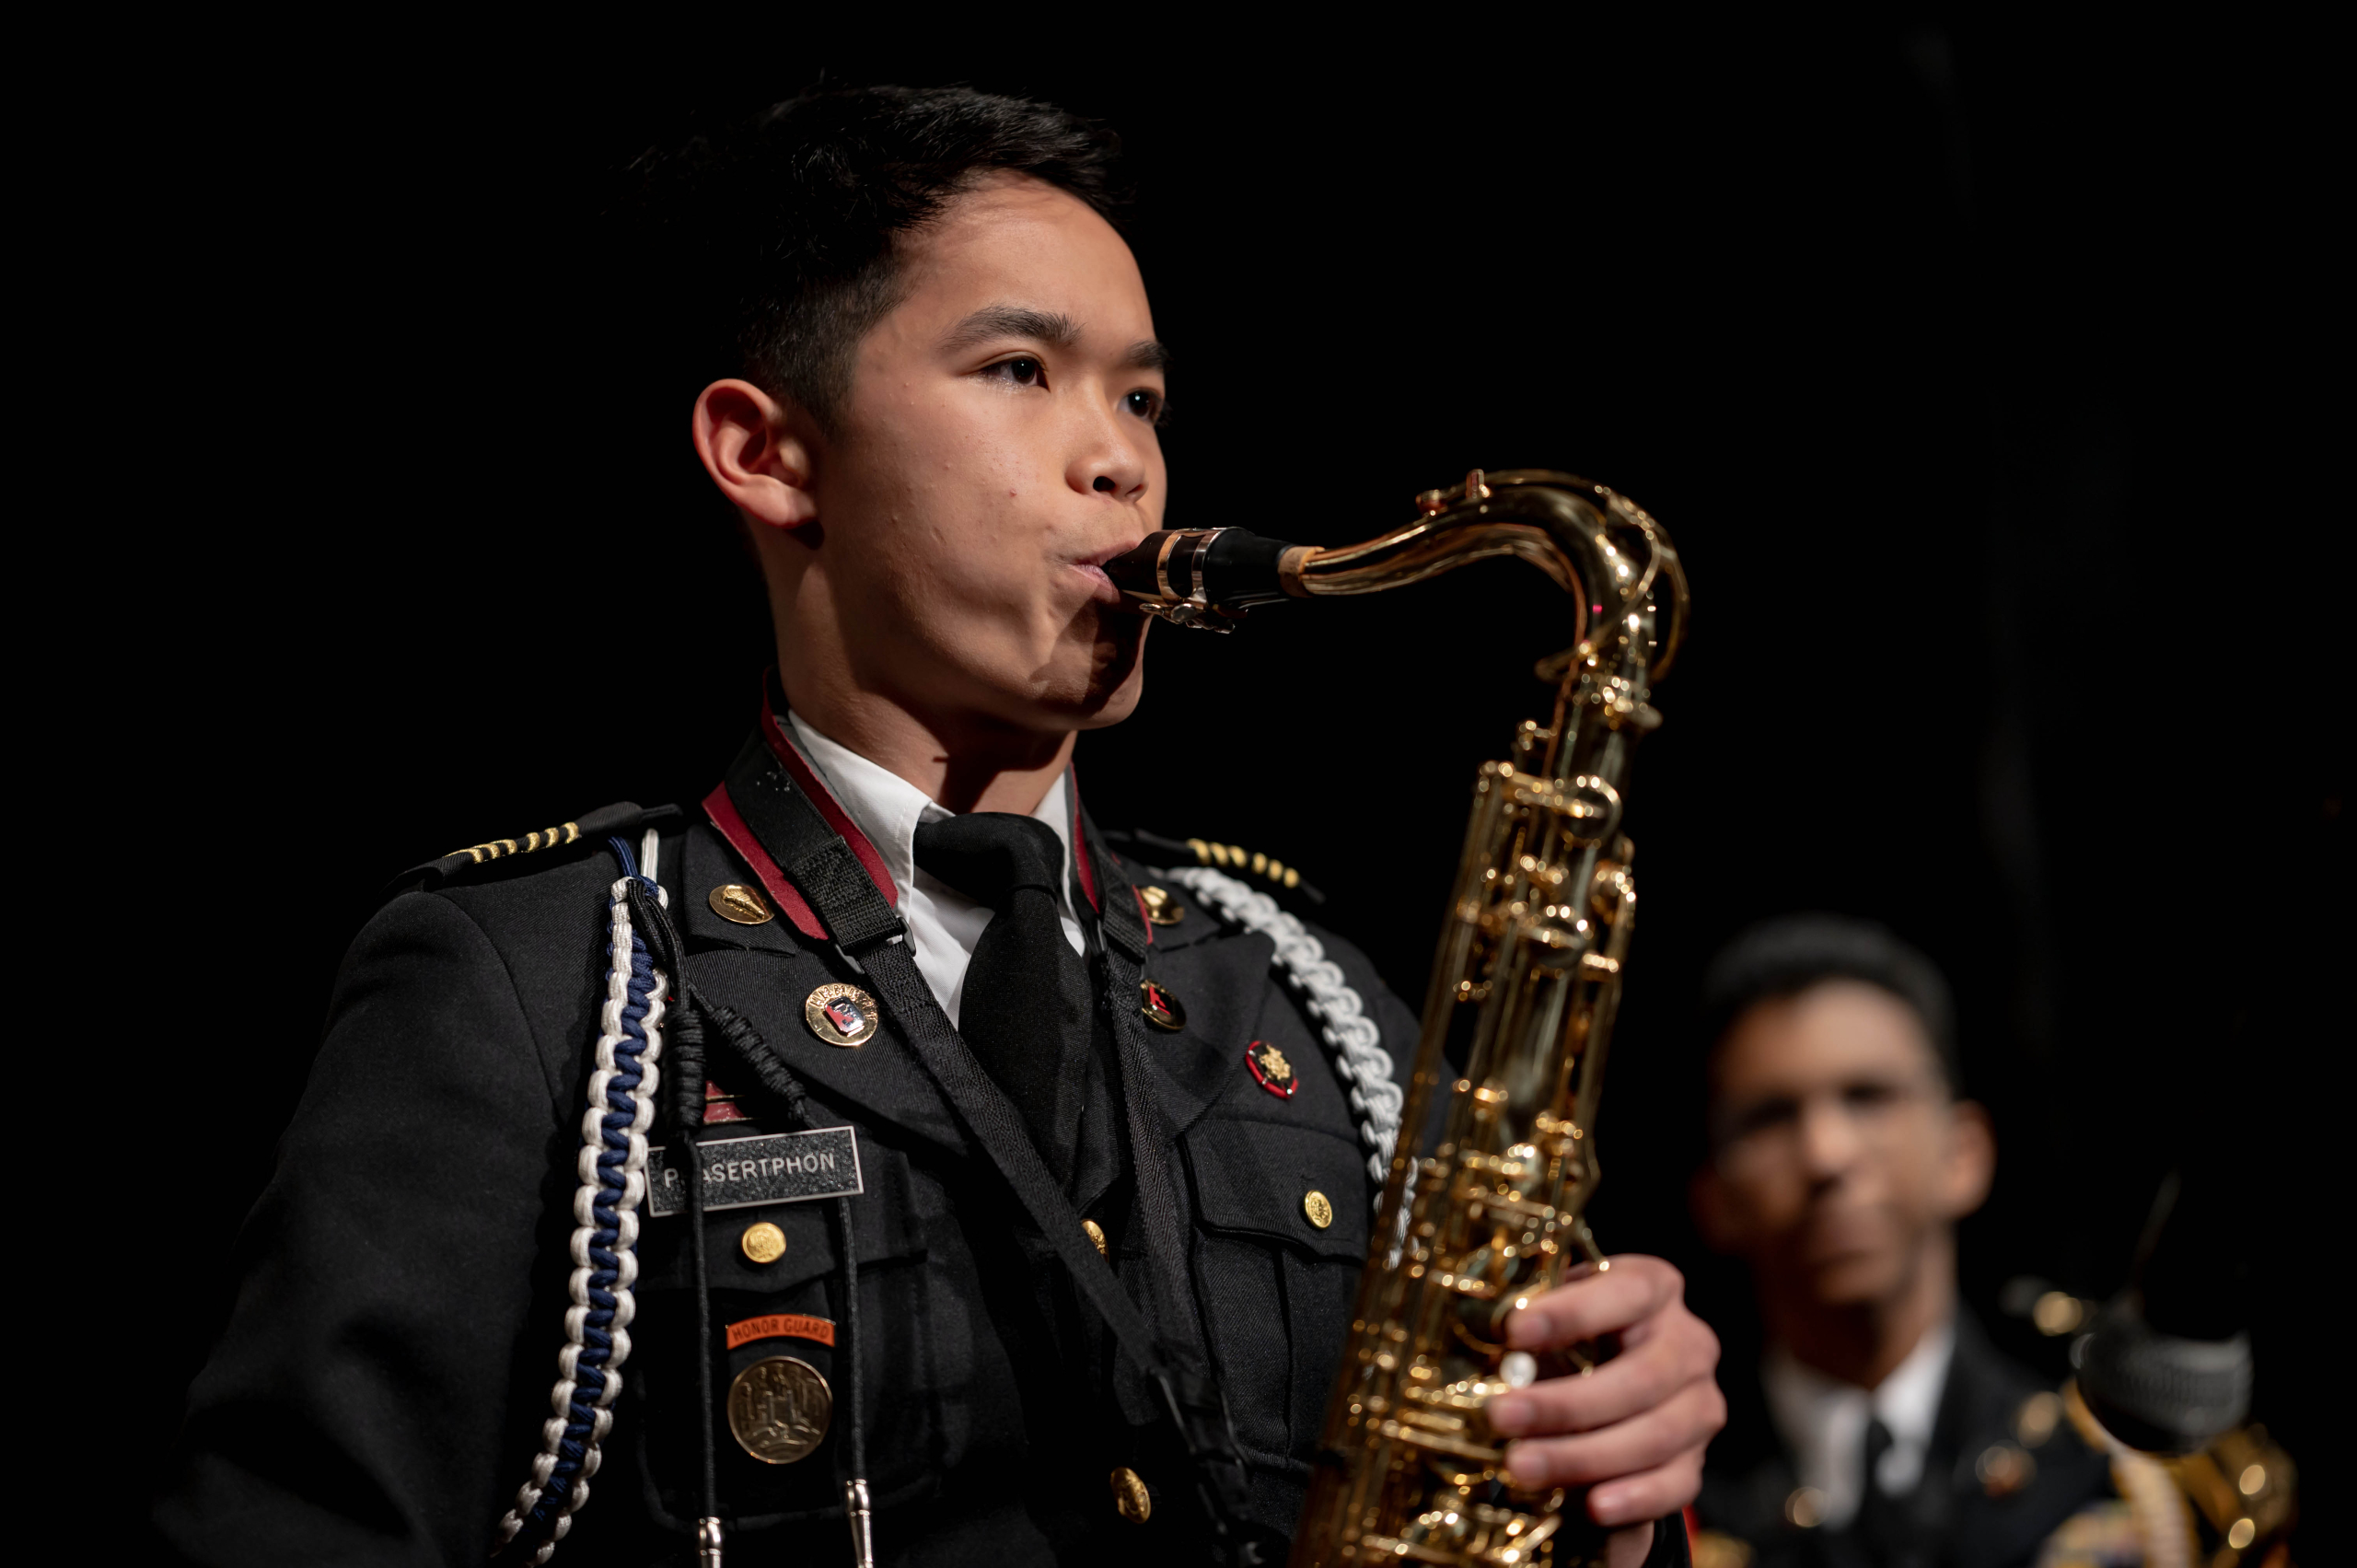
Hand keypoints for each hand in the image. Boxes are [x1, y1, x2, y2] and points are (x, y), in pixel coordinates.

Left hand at [1484, 1255, 1724, 1565]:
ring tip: (1522, 1466)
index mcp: (1654, 1287)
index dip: (1572, 1312)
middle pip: (1641, 1376)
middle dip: (1566, 1402)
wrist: (1609, 1386)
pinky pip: (1674, 1484)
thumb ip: (1526, 1325)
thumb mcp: (1551, 1318)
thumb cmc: (1569, 1339)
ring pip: (1656, 1435)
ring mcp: (1699, 1404)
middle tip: (1501, 1416)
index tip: (1514, 1331)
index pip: (1626, 1292)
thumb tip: (1469, 1339)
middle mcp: (1688, 1343)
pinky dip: (1634, 1498)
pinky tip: (1593, 1507)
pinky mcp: (1696, 1460)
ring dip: (1584, 1456)